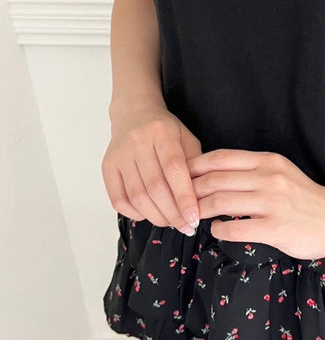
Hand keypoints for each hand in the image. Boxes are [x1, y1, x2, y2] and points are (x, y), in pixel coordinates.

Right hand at [102, 104, 201, 234]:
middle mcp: (138, 142)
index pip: (174, 169)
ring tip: (171, 223)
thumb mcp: (186, 139)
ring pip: (136, 196)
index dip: (184, 197)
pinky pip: (118, 199)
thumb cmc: (165, 130)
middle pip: (154, 186)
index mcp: (162, 132)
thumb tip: (201, 199)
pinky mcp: (107, 167)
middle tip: (185, 226)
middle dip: (172, 212)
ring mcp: (119, 155)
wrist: (134, 114)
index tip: (194, 218)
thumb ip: (194, 165)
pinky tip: (148, 214)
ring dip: (155, 216)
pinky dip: (134, 213)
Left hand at [187, 149, 324, 259]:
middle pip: (215, 180)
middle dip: (189, 191)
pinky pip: (235, 228)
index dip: (195, 166)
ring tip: (193, 217)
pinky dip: (219, 230)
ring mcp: (272, 203)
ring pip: (220, 203)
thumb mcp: (280, 172)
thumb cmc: (303, 198)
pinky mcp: (275, 228)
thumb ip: (252, 171)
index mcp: (268, 161)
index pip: (221, 158)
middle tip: (178, 201)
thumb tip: (212, 174)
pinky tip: (217, 231)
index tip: (179, 175)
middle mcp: (269, 178)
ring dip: (199, 211)